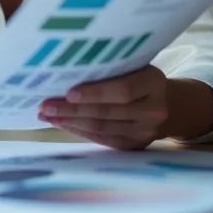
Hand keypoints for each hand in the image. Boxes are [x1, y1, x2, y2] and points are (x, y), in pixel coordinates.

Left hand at [38, 66, 169, 149]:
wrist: (167, 104)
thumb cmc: (139, 78)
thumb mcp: (133, 66)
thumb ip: (109, 69)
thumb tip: (63, 73)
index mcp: (154, 82)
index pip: (123, 90)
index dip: (95, 93)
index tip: (67, 93)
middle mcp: (154, 109)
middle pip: (107, 111)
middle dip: (72, 109)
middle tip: (45, 106)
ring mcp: (146, 131)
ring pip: (102, 127)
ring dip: (70, 122)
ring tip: (47, 115)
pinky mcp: (135, 145)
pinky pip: (102, 139)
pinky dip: (79, 131)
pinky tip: (62, 124)